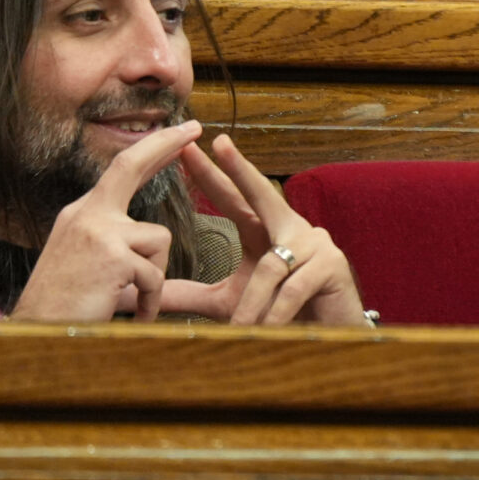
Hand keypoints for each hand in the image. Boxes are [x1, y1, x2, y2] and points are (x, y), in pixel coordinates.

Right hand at [9, 120, 196, 322]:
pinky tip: (132, 315)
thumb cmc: (65, 308)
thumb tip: (148, 244)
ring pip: (158, 240)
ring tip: (128, 300)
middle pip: (130, 165)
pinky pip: (154, 275)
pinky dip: (150, 300)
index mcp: (82, 216)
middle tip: (196, 128)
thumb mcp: (87, 265)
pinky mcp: (111, 256)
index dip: (150, 151)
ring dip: (153, 277)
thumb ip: (116, 246)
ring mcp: (97, 232)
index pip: (120, 172)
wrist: (34, 337)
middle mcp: (86, 215)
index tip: (176, 133)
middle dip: (165, 144)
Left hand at [155, 134, 365, 326]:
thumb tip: (146, 297)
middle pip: (262, 195)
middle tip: (219, 143)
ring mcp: (315, 244)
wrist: (328, 336)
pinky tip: (265, 329)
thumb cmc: (280, 314)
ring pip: (270, 266)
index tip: (186, 150)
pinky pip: (292, 288)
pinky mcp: (332, 266)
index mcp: (265, 231)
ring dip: (253, 302)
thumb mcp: (229, 303)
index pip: (235, 199)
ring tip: (240, 328)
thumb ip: (190, 295)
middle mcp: (291, 228)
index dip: (213, 175)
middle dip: (240, 169)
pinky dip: (275, 312)